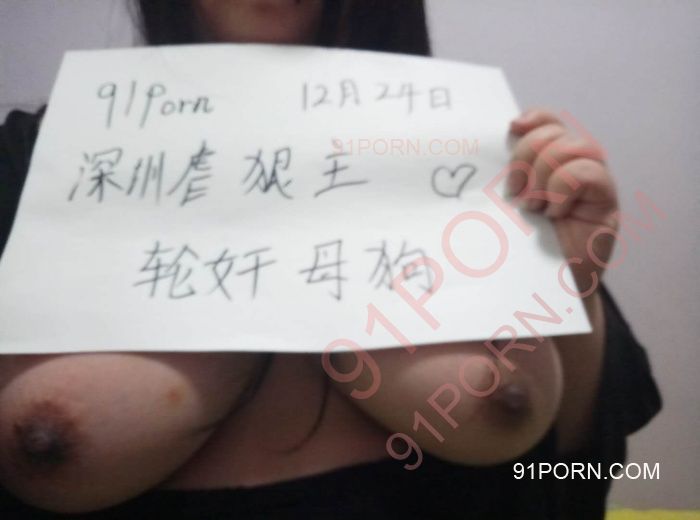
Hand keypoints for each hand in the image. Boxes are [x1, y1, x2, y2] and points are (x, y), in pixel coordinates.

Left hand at [508, 108, 618, 294]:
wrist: (545, 294)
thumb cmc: (520, 253)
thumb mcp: (504, 212)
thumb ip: (503, 183)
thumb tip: (483, 159)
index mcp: (548, 165)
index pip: (548, 123)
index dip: (534, 118)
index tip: (511, 129)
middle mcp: (574, 168)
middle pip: (557, 132)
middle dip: (527, 155)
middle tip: (514, 193)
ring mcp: (593, 185)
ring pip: (575, 147)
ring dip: (544, 174)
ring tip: (532, 207)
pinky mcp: (606, 204)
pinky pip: (589, 173)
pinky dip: (564, 188)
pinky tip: (553, 213)